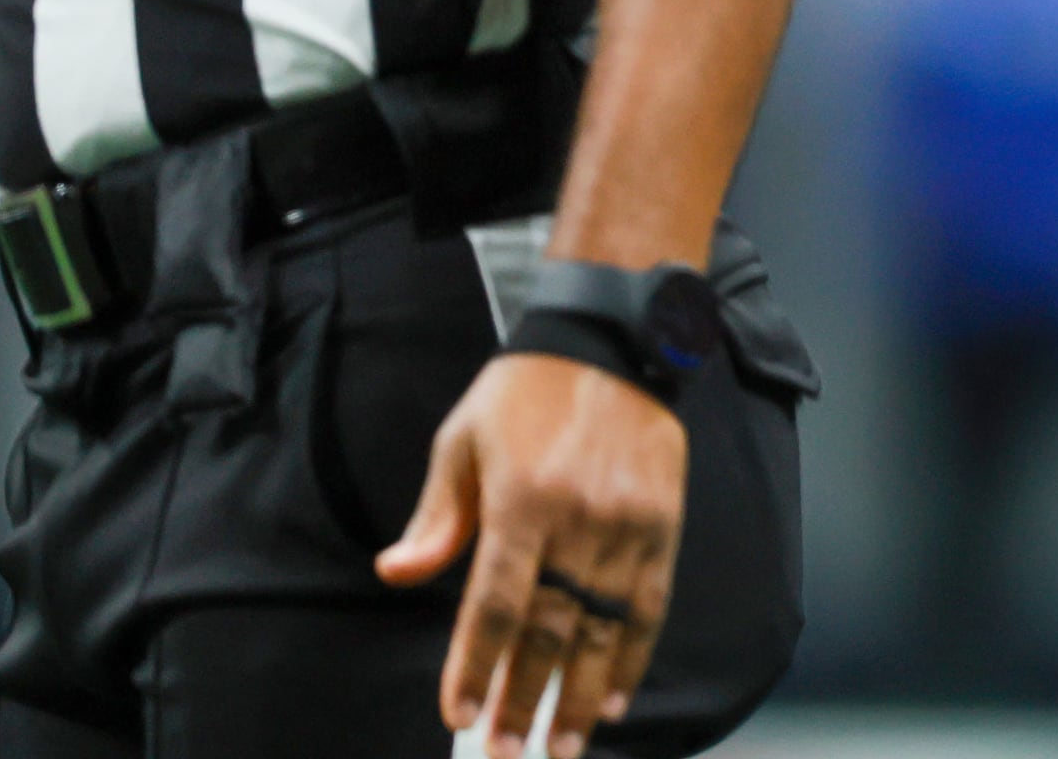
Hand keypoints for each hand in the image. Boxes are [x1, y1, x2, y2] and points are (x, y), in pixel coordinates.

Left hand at [375, 353, 687, 758]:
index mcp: (520, 499)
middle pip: (550, 628)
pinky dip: (632, 657)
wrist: (614, 339)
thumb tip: (394, 573)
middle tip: (508, 753)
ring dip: (580, 697)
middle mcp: (577, 518)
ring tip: (563, 746)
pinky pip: (649, 605)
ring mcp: (627, 524)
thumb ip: (436, 516)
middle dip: (526, 698)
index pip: (496, 603)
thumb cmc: (523, 392)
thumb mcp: (462, 440)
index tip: (461, 718)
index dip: (478, 665)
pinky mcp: (664, 524)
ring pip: (601, 628)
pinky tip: (615, 699)